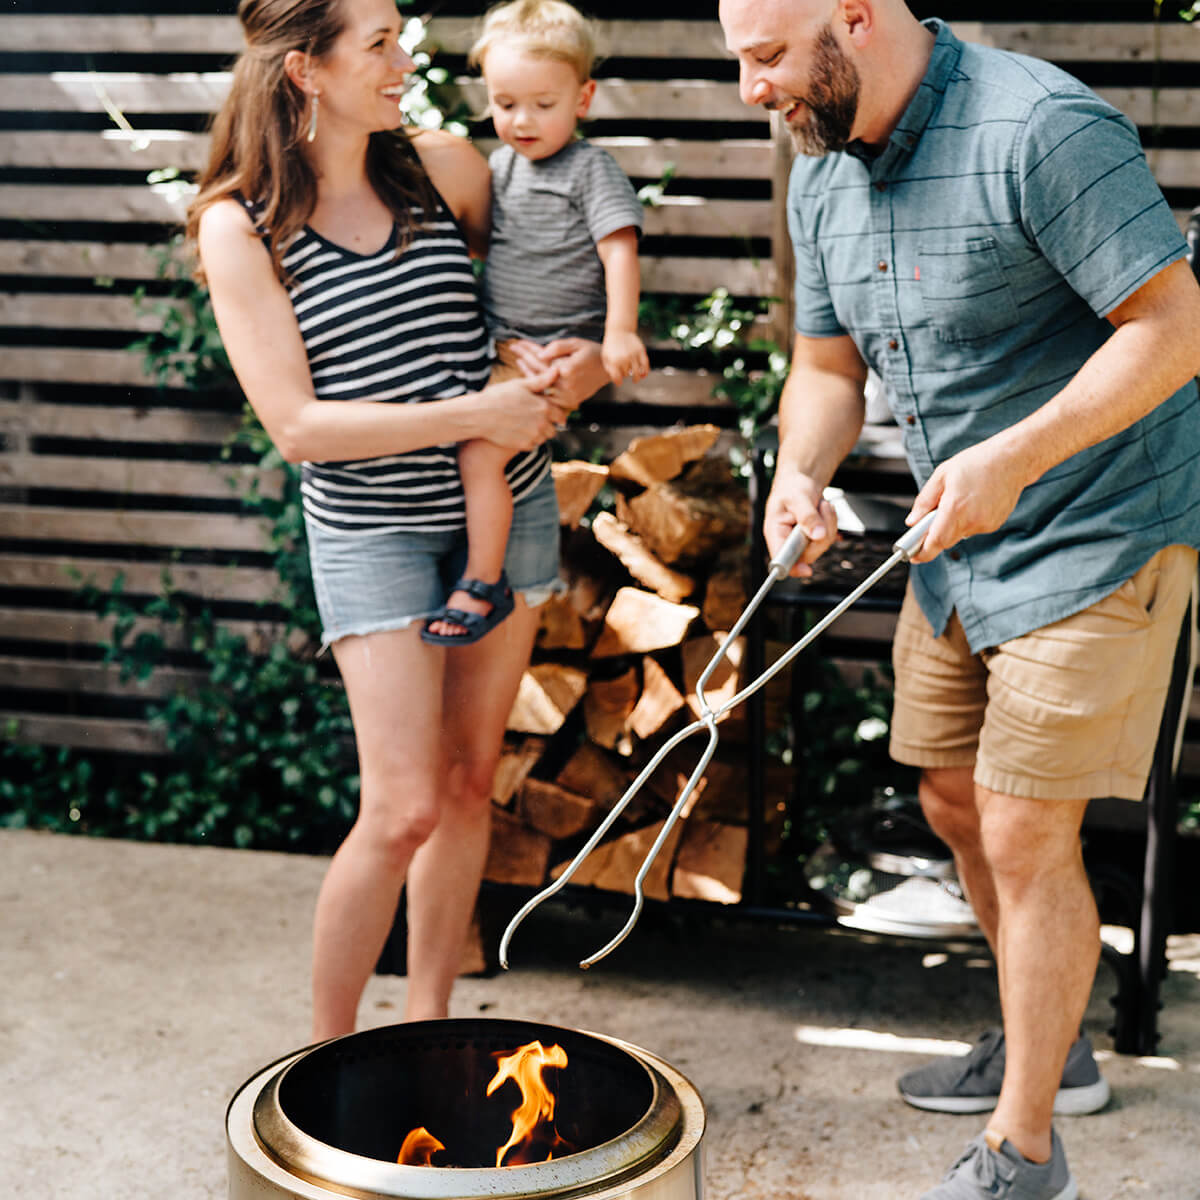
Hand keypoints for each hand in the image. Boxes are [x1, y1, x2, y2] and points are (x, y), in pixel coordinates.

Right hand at [478, 367, 569, 450]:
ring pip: (544, 438)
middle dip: (548, 425)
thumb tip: (556, 370)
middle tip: (535, 420)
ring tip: (526, 425)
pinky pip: (533, 445)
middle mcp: (542, 423)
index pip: (561, 415)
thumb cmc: (499, 396)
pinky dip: (529, 440)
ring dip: (539, 434)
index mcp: (544, 407)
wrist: (480, 414)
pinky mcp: (524, 446)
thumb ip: (541, 381)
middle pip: (554, 429)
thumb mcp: (520, 385)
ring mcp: (534, 436)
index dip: (556, 414)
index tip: (550, 413)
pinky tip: (518, 432)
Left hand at [514, 337, 609, 406]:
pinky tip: (530, 374)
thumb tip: (540, 355)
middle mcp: (565, 385)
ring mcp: (566, 396)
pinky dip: (537, 384)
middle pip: (537, 371)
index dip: (528, 350)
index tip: (517, 343)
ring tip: (518, 359)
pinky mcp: (568, 402)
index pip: (541, 359)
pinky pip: (547, 393)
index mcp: (567, 370)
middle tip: (514, 348)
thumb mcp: (576, 344)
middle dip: (524, 358)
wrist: (608, 370)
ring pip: (540, 384)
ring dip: (527, 371)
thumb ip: (557, 348)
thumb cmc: (592, 353)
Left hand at [601, 330, 649, 384]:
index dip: (618, 382)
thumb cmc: (611, 345)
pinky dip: (646, 371)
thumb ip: (609, 369)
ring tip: (635, 380)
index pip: (617, 378)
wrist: (619, 330)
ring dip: (636, 378)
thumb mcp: (605, 356)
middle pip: (627, 374)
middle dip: (625, 375)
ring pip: (637, 372)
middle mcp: (624, 359)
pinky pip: (645, 364)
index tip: (619, 383)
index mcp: (614, 362)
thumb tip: (617, 378)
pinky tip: (643, 375)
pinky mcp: (640, 351)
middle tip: (624, 373)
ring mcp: (633, 355)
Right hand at [763, 465, 838, 577]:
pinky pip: (828, 538)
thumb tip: (817, 535)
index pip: (781, 559)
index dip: (793, 568)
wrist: (800, 480)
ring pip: (821, 545)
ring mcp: (801, 541)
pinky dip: (831, 522)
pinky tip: (822, 510)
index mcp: (775, 532)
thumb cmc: (792, 486)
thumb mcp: (798, 498)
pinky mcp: (812, 538)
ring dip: (828, 523)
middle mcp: (787, 540)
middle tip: (820, 510)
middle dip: (821, 533)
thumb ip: (807, 517)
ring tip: (820, 506)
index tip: (807, 570)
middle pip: (808, 554)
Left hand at [905, 434, 1028, 562]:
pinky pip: (973, 529)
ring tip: (957, 501)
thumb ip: (924, 501)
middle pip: (946, 541)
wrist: (1011, 460)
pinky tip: (971, 503)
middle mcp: (971, 519)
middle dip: (935, 535)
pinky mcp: (994, 524)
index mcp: (955, 507)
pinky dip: (966, 521)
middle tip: (930, 520)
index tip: (913, 556)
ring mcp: (985, 524)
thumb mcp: (942, 475)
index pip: (936, 541)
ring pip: (959, 534)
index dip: (923, 552)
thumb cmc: (977, 463)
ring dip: (952, 525)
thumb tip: (913, 521)